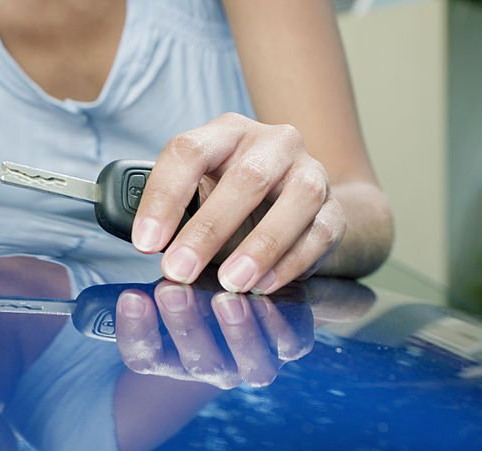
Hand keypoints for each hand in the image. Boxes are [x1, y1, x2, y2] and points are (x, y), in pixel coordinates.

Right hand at [114, 281, 313, 388]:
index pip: (145, 358)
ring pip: (248, 366)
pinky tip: (265, 298)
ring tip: (225, 299)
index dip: (135, 333)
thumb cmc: (202, 274)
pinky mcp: (290, 344)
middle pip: (197, 363)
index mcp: (172, 354)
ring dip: (236, 334)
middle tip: (172, 290)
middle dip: (185, 326)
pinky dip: (278, 326)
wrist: (255, 277)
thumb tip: (131, 246)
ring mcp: (253, 360)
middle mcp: (212, 365)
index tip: (130, 297)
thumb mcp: (173, 270)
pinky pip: (288, 346)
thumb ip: (152, 269)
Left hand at [131, 113, 346, 293]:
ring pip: (296, 201)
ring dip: (261, 246)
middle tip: (179, 270)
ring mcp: (310, 172)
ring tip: (230, 282)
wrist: (295, 207)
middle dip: (208, 230)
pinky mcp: (335, 208)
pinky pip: (320, 233)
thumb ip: (174, 215)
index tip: (146, 243)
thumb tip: (149, 247)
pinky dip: (291, 262)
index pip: (189, 152)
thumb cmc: (230, 202)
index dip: (164, 198)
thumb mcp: (197, 195)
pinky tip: (263, 285)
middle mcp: (273, 143)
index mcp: (226, 133)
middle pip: (246, 179)